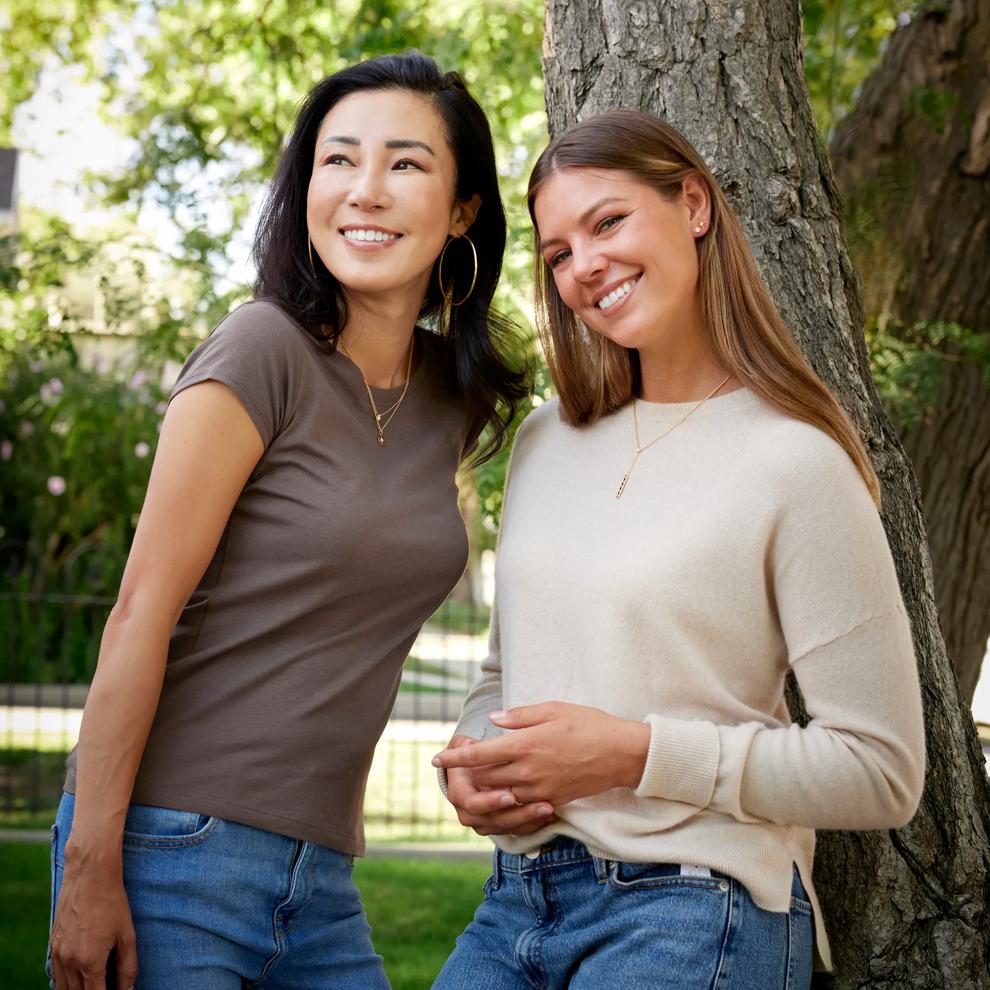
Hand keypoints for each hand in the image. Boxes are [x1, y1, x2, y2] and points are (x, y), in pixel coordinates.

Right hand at [49, 856, 137, 989]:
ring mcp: (58, 953)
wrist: (90, 875)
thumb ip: (127, 967)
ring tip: (94, 984)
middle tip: (105, 986)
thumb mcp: (127, 935)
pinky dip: (64, 981)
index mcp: (90, 962)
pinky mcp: (53, 944)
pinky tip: (78, 977)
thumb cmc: (113, 902)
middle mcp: (70, 962)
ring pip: (62, 989)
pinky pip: (55, 974)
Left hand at [433, 703, 649, 806]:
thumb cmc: (589, 725)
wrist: (622, 754)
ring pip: (500, 795)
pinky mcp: (552, 800)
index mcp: (525, 745)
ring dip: (486, 787)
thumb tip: (494, 721)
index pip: (479, 755)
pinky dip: (508, 798)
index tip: (437, 760)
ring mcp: (539, 790)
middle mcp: (528, 771)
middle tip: (462, 763)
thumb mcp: (553, 710)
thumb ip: (520, 717)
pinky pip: (520, 804)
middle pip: (484, 779)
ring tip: (482, 776)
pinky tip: (507, 789)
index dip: (455, 760)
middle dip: (469, 773)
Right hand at [443, 735, 556, 836]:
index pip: (472, 802)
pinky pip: (515, 831)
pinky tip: (550, 814)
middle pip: (491, 821)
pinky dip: (532, 824)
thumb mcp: (465, 743)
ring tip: (548, 807)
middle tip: (538, 805)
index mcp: (458, 791)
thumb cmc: (472, 752)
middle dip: (515, 814)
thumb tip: (469, 743)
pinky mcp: (498, 826)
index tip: (510, 795)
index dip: (490, 801)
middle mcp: (467, 811)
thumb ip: (466, 744)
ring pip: (505, 827)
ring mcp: (483, 821)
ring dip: (527, 819)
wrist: (475, 768)